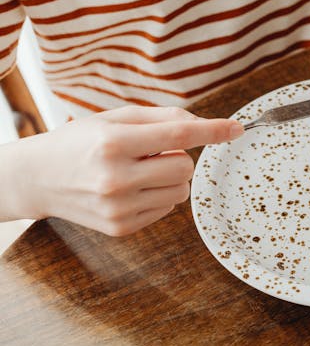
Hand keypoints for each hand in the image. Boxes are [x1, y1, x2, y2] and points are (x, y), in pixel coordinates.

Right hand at [16, 106, 242, 235]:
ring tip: (138, 170)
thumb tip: (203, 124)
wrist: (36, 178)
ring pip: (181, 192)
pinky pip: (167, 209)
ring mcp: (118, 207)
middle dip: (177, 158)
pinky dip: (158, 196)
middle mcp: (115, 177)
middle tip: (148, 154)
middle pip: (185, 167)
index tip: (237, 128)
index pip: (178, 135)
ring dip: (170, 179)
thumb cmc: (81, 141)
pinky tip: (130, 188)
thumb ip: (162, 118)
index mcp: (114, 143)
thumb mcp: (116, 118)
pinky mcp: (121, 227)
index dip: (212, 131)